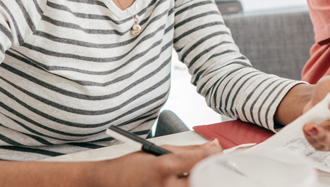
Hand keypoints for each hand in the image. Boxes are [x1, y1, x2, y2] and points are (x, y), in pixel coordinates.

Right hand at [96, 140, 221, 186]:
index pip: (198, 160)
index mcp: (164, 167)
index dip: (213, 154)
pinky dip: (190, 185)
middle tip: (215, 167)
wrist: (111, 183)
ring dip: (200, 181)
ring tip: (200, 174)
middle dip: (210, 172)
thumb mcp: (159, 152)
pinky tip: (190, 181)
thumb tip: (213, 146)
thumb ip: (189, 150)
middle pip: (200, 180)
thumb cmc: (133, 167)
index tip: (218, 151)